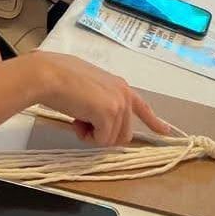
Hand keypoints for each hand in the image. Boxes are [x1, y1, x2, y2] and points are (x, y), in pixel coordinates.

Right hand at [34, 52, 171, 145]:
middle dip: (103, 135)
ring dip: (93, 136)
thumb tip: (99, 123)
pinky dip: (87, 137)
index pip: (142, 107)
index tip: (166, 131)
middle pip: (124, 133)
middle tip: (83, 122)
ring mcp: (119, 103)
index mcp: (120, 87)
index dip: (154, 121)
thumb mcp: (90, 90)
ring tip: (78, 118)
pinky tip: (76, 121)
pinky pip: (101, 140)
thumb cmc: (60, 80)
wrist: (49, 75)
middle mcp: (124, 94)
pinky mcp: (110, 113)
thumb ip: (101, 102)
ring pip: (113, 139)